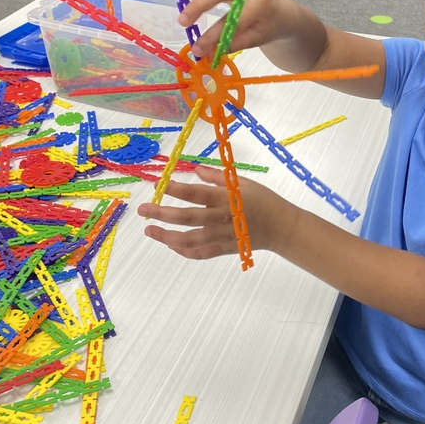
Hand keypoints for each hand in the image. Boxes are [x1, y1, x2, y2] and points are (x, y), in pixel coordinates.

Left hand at [137, 164, 294, 259]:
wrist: (282, 228)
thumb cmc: (264, 200)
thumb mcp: (244, 183)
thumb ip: (218, 178)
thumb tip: (196, 170)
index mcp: (227, 198)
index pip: (195, 193)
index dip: (174, 189)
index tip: (158, 184)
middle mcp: (222, 218)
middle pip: (186, 218)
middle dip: (161, 213)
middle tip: (143, 210)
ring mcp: (222, 236)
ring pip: (189, 239)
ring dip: (166, 236)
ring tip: (150, 230)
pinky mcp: (224, 249)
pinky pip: (200, 253)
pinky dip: (183, 251)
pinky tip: (170, 244)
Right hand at [178, 0, 280, 59]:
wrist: (277, 12)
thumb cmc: (265, 26)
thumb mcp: (253, 40)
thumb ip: (229, 44)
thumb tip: (203, 53)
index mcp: (259, 3)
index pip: (232, 18)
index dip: (213, 34)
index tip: (198, 48)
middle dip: (198, 4)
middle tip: (183, 22)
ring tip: (195, 3)